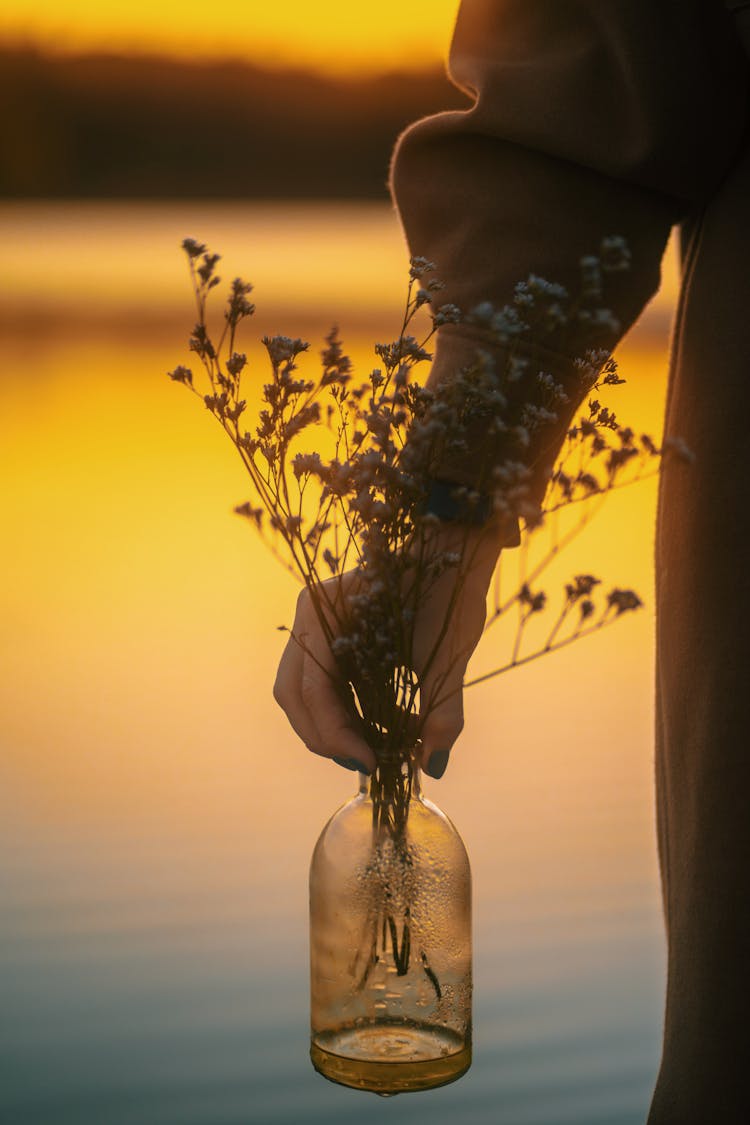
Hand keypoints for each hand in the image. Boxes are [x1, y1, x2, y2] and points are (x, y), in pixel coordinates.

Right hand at [273, 524, 502, 778]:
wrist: (453, 553)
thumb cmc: (448, 593)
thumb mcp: (447, 654)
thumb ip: (441, 711)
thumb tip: (433, 766)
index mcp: (324, 612)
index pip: (313, 688)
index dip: (336, 733)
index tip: (371, 762)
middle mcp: (309, 618)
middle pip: (294, 695)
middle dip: (326, 737)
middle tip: (368, 764)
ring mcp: (314, 627)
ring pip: (303, 694)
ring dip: (334, 728)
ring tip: (377, 749)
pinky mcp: (329, 639)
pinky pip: (322, 684)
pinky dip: (344, 712)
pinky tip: (378, 728)